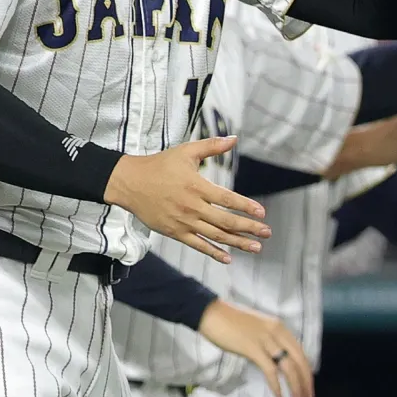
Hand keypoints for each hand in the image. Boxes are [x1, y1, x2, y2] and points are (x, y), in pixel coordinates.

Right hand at [104, 137, 270, 263]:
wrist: (129, 182)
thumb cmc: (160, 165)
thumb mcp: (186, 151)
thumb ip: (211, 146)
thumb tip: (234, 138)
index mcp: (197, 186)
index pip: (227, 199)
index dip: (246, 207)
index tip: (262, 213)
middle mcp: (191, 207)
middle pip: (225, 221)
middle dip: (248, 228)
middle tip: (267, 232)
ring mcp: (182, 222)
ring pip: (215, 236)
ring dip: (237, 242)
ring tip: (256, 247)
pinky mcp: (174, 232)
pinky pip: (197, 245)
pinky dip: (213, 252)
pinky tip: (228, 258)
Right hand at [197, 299, 314, 396]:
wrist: (212, 313)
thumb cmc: (232, 321)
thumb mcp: (259, 328)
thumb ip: (270, 341)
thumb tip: (277, 360)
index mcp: (280, 328)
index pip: (301, 352)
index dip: (307, 371)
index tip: (309, 386)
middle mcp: (277, 333)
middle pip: (299, 360)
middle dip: (306, 382)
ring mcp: (266, 340)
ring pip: (288, 367)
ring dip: (296, 387)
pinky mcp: (252, 349)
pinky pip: (270, 369)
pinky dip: (276, 385)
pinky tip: (279, 396)